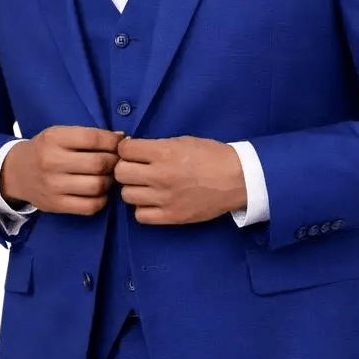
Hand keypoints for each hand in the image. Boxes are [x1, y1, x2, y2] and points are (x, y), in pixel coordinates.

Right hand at [0, 126, 126, 214]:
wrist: (16, 172)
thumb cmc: (46, 150)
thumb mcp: (60, 134)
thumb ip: (89, 136)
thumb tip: (122, 138)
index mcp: (54, 138)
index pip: (93, 138)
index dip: (114, 141)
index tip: (121, 144)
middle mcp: (52, 162)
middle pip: (98, 163)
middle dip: (115, 162)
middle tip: (118, 162)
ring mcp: (53, 185)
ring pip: (97, 185)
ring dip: (110, 181)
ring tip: (109, 176)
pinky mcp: (55, 205)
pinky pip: (89, 206)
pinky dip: (102, 200)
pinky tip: (100, 192)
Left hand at [114, 135, 246, 224]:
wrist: (238, 179)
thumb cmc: (212, 156)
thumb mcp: (183, 141)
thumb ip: (156, 146)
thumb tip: (132, 149)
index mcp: (164, 152)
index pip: (125, 150)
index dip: (126, 149)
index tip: (133, 152)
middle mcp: (161, 176)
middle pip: (120, 173)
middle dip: (126, 168)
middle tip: (137, 168)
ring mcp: (165, 198)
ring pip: (126, 195)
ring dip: (134, 189)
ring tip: (146, 186)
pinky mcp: (172, 217)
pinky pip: (140, 215)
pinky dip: (143, 208)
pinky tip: (153, 201)